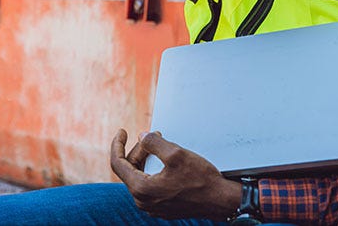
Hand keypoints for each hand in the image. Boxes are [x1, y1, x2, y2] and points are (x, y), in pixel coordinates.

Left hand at [110, 129, 241, 220]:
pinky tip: (165, 161)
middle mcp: (143, 201)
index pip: (118, 163)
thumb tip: (141, 137)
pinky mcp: (162, 207)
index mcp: (142, 189)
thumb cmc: (201, 179)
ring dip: (146, 159)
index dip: (117, 144)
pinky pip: (149, 185)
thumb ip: (153, 143)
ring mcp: (152, 206)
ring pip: (140, 176)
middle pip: (130, 169)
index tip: (122, 131)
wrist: (220, 200)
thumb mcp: (175, 153)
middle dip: (139, 149)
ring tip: (160, 145)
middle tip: (154, 136)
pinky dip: (152, 170)